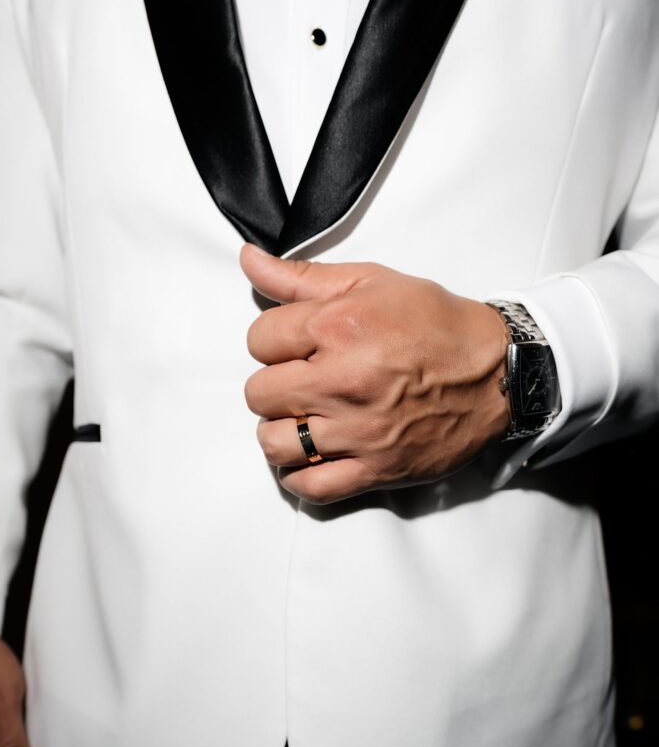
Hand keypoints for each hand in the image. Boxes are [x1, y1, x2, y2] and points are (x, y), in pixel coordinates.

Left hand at [240, 243, 511, 504]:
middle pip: (259, 393)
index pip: (259, 339)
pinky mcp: (374, 469)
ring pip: (275, 444)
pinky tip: (309, 457)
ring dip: (280, 432)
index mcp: (339, 327)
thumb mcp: (372, 282)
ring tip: (301, 420)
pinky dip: (299, 476)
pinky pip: (310, 486)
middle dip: (275, 385)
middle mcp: (343, 380)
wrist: (498, 373)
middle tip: (301, 382)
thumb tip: (249, 260)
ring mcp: (357, 431)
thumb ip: (302, 277)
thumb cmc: (438, 325)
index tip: (296, 346)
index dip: (273, 341)